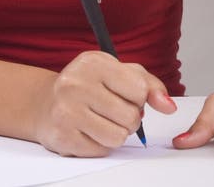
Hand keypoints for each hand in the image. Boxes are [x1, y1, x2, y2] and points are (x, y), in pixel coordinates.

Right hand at [33, 50, 176, 156]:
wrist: (45, 102)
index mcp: (94, 62)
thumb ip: (148, 84)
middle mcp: (77, 83)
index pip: (139, 89)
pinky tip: (88, 129)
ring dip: (116, 133)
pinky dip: (101, 144)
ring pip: (119, 137)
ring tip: (102, 120)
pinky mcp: (64, 136)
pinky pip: (102, 150)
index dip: (139, 97)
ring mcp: (68, 110)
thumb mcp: (117, 72)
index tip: (126, 94)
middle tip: (113, 110)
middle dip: (129, 119)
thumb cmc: (87, 85)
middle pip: (131, 117)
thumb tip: (169, 106)